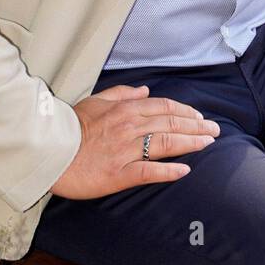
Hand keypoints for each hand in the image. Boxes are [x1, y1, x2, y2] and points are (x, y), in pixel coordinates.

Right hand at [49, 83, 220, 199]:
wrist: (49, 151)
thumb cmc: (70, 126)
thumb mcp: (95, 101)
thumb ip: (121, 94)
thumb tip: (145, 90)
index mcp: (125, 109)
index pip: (164, 107)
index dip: (185, 111)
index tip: (200, 116)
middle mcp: (129, 127)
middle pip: (171, 123)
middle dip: (197, 126)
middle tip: (215, 130)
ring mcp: (126, 150)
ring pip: (166, 143)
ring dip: (190, 142)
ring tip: (208, 144)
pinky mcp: (119, 173)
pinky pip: (149, 171)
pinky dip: (169, 170)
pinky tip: (185, 170)